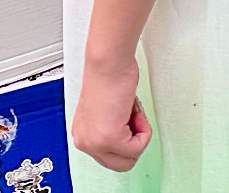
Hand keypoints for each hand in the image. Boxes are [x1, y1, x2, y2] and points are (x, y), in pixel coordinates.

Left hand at [71, 58, 151, 172]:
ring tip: (132, 112)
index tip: (129, 122)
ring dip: (139, 135)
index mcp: (83, 136)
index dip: (127, 139)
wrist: (108, 63)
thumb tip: (127, 133)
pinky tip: (134, 111)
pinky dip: (145, 130)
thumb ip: (111, 127)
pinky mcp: (109, 138)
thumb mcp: (106, 110)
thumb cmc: (109, 76)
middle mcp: (85, 142)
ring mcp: (96, 143)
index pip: (109, 157)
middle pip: (119, 164)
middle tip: (134, 120)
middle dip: (134, 143)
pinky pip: (138, 147)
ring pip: (129, 159)